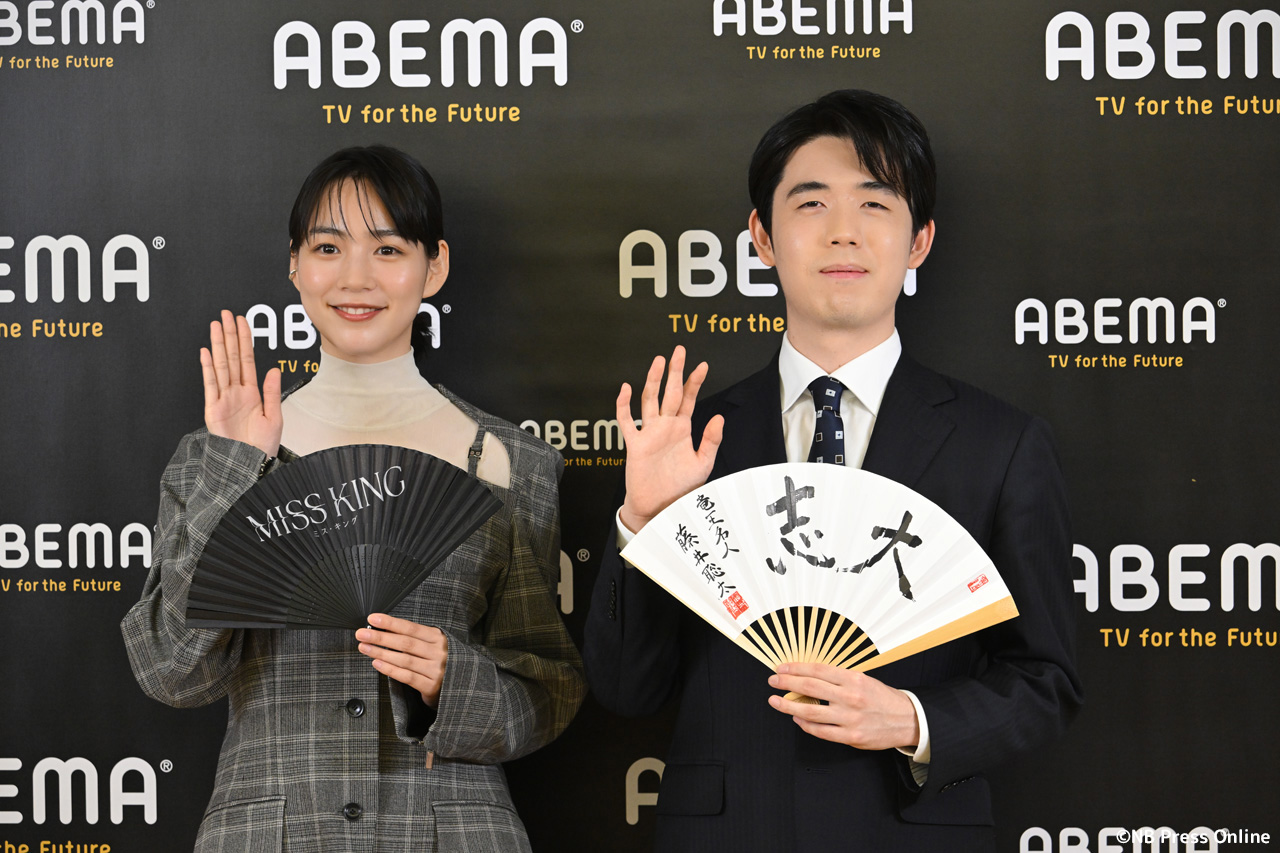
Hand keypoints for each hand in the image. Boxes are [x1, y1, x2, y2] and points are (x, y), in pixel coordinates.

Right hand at [201, 310, 281, 456]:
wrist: (249, 466)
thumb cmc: (261, 446)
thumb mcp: (274, 418)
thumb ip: (272, 393)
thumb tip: (274, 370)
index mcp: (252, 393)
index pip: (247, 360)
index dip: (245, 340)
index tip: (243, 322)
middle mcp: (236, 392)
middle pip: (232, 358)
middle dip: (230, 336)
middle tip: (226, 314)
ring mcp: (223, 399)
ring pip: (220, 366)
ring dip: (218, 345)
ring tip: (216, 326)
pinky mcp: (213, 409)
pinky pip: (210, 385)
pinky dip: (208, 368)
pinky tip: (206, 352)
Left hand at [356, 613, 448, 706]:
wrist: (460, 685)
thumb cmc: (440, 661)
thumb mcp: (432, 644)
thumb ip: (414, 637)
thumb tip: (385, 629)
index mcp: (438, 637)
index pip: (410, 627)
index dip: (390, 623)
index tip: (373, 619)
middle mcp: (438, 652)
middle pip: (405, 643)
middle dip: (381, 637)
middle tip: (362, 633)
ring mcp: (435, 670)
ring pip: (404, 659)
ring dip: (381, 653)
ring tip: (365, 648)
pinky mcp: (431, 686)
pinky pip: (407, 676)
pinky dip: (390, 670)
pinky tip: (377, 664)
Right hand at [617, 346, 723, 532]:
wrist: (660, 506)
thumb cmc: (680, 488)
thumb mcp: (703, 463)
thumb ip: (711, 440)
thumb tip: (719, 418)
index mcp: (682, 429)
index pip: (689, 399)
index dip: (695, 382)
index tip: (702, 365)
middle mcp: (665, 427)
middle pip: (669, 392)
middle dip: (674, 372)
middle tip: (678, 351)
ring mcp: (649, 433)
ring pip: (649, 400)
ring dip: (653, 380)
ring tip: (658, 361)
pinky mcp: (635, 443)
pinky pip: (626, 420)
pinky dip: (623, 404)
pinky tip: (625, 388)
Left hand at [767, 662, 919, 750]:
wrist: (906, 720)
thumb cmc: (883, 698)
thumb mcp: (864, 679)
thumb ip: (838, 679)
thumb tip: (809, 675)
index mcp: (853, 679)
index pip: (817, 670)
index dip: (796, 668)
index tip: (782, 668)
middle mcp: (850, 697)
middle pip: (810, 687)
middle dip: (787, 683)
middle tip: (773, 681)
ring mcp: (849, 719)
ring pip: (810, 711)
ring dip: (789, 706)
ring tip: (776, 701)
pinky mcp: (850, 737)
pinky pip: (821, 731)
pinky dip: (805, 724)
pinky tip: (796, 718)